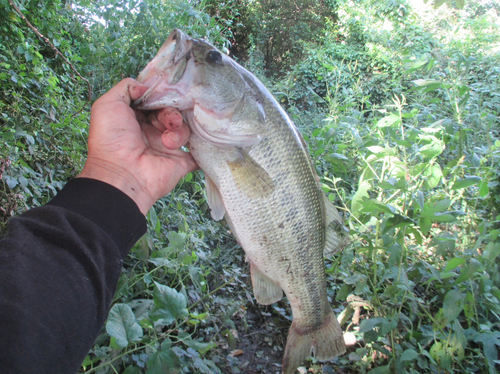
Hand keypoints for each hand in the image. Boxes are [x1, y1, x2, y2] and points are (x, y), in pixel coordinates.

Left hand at [78, 78, 197, 214]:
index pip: (154, 102)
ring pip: (184, 129)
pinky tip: (200, 141)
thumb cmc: (111, 140)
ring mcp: (167, 147)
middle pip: (171, 113)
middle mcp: (151, 132)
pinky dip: (202, 147)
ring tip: (168, 141)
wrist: (122, 175)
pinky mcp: (180, 162)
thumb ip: (125, 88)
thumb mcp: (107, 105)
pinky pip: (198, 152)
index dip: (161, 97)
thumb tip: (145, 86)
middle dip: (171, 113)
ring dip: (178, 131)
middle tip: (168, 121)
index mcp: (135, 119)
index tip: (166, 94)